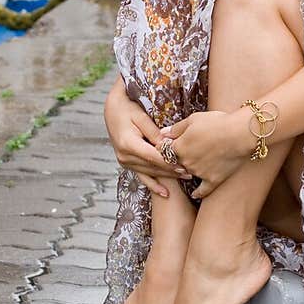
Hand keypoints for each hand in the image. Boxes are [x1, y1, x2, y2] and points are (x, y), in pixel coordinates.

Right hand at [104, 77, 192, 197]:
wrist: (112, 110)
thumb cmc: (128, 109)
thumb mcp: (141, 117)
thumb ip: (154, 133)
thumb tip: (168, 145)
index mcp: (128, 144)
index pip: (153, 156)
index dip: (169, 162)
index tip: (185, 165)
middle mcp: (124, 156)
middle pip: (153, 167)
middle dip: (172, 170)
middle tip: (191, 173)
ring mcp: (124, 161)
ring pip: (150, 173)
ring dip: (167, 177)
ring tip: (186, 177)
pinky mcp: (127, 163)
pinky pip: (142, 176)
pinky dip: (154, 185)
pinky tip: (166, 194)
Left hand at [160, 110, 248, 198]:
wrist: (240, 134)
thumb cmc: (217, 123)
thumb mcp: (193, 119)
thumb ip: (176, 128)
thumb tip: (163, 133)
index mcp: (179, 147)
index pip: (164, 149)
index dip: (166, 145)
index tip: (172, 141)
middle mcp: (186, 162)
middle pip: (176, 162)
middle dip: (177, 157)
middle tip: (188, 148)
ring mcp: (199, 173)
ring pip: (189, 172)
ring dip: (190, 168)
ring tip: (198, 160)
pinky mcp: (213, 180)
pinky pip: (202, 190)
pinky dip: (198, 193)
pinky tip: (195, 195)